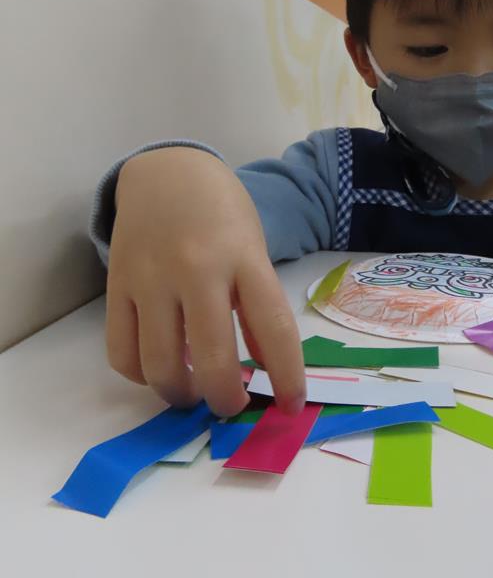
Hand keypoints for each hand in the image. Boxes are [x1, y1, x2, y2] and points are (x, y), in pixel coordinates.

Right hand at [106, 147, 304, 416]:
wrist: (167, 172)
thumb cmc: (221, 214)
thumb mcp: (254, 251)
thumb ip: (258, 306)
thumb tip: (264, 368)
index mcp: (243, 257)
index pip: (274, 328)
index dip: (287, 376)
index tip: (291, 405)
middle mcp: (197, 268)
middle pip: (213, 357)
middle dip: (226, 399)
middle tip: (231, 405)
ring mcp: (152, 277)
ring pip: (160, 364)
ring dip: (181, 394)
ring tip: (193, 392)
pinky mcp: (117, 284)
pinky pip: (121, 351)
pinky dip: (141, 375)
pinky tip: (158, 368)